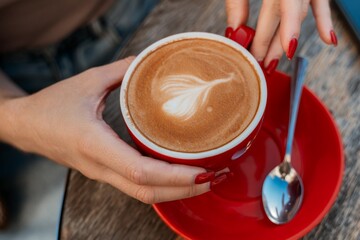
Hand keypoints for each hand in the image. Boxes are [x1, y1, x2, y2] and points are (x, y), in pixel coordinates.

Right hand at [0, 57, 212, 203]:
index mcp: (94, 143)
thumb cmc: (53, 106)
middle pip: (147, 191)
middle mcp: (100, 166)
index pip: (139, 170)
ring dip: (175, 191)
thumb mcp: (87, 81)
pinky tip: (178, 175)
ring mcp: (103, 174)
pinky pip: (136, 186)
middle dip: (184, 190)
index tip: (202, 170)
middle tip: (214, 176)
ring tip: (203, 178)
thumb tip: (149, 62)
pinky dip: (162, 185)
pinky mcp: (105, 173)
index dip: (174, 175)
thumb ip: (121, 70)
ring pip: (143, 193)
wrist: (27, 127)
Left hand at [225, 0, 336, 73]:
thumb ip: (237, 2)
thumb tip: (234, 33)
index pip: (273, 11)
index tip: (254, 57)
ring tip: (281, 57)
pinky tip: (329, 39)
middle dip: (274, 44)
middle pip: (288, 16)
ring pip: (302, 12)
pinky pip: (321, 1)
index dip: (263, 37)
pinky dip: (323, 19)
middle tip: (263, 65)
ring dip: (291, 36)